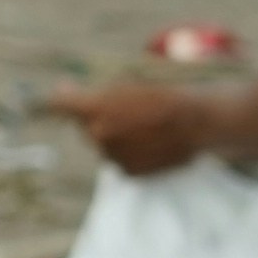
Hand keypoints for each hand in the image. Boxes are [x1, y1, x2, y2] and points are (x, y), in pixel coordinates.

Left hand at [49, 74, 217, 175]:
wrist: (197, 123)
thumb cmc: (163, 97)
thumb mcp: (125, 84)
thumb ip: (91, 91)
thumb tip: (61, 87)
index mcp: (94, 109)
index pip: (60, 104)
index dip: (64, 97)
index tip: (67, 92)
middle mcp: (98, 135)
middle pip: (85, 126)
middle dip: (96, 118)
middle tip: (124, 109)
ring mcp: (113, 156)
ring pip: (103, 145)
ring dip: (115, 136)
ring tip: (144, 126)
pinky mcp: (129, 172)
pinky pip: (120, 160)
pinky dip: (129, 151)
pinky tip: (149, 141)